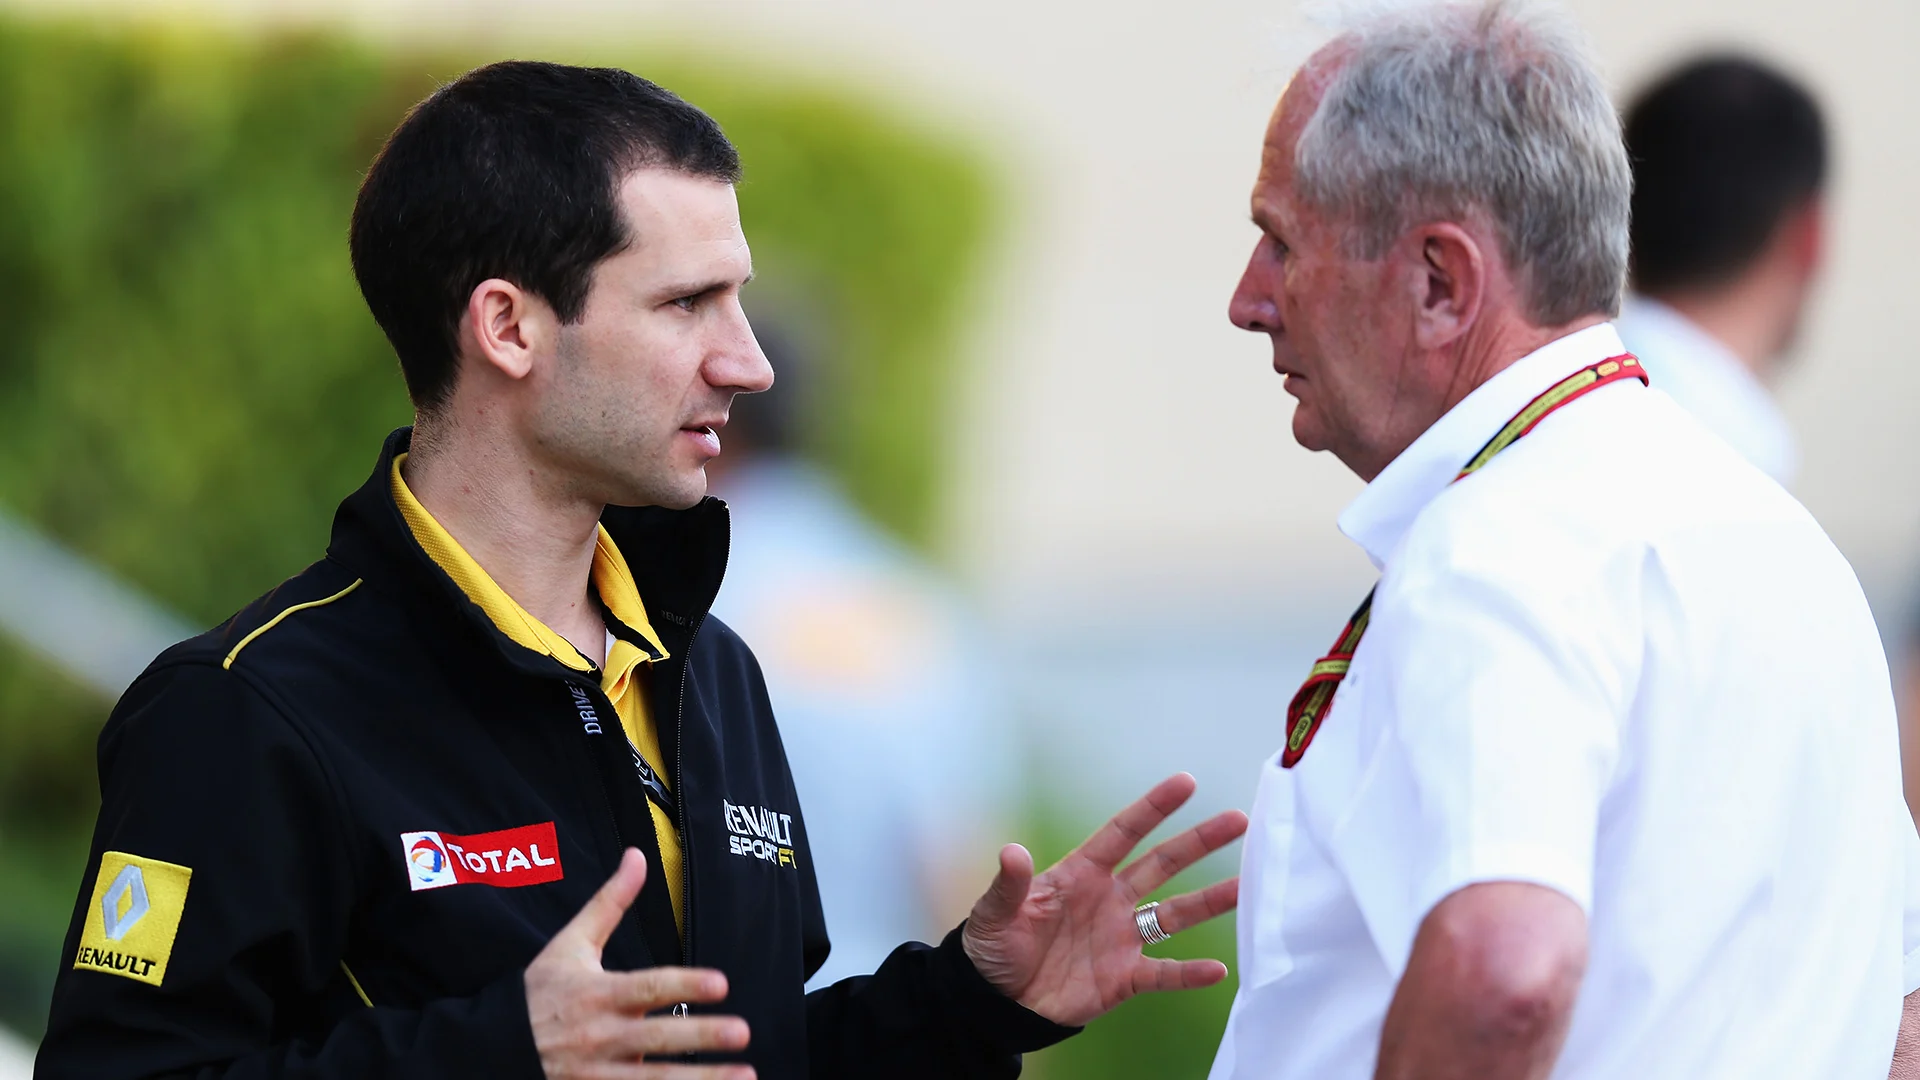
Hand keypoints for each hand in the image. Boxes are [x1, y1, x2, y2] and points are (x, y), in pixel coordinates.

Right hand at [525, 848, 753, 1078]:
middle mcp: (600, 1036)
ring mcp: (598, 1074)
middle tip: (741, 1031)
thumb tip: (637, 856)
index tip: (721, 984)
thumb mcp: (570, 943)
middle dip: (701, 1036)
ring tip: (744, 1077)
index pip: (648, 988)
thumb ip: (610, 902)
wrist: (493, 1047)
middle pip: (657, 1038)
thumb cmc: (538, 992)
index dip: (685, 985)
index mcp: (597, 994)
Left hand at [961, 773, 1246, 1026]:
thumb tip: (1012, 852)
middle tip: (1237, 821)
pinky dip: (1189, 974)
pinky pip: (1164, 973)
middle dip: (1198, 842)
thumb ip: (1009, 884)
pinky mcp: (1124, 977)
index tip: (1186, 782)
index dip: (1153, 808)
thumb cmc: (993, 947)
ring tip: (1247, 886)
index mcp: (1081, 874)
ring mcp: (1121, 937)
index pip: (1123, 833)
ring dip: (1210, 902)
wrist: (996, 1002)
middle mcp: (1110, 899)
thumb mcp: (995, 913)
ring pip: (1175, 913)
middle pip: (1162, 864)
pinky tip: (1218, 969)